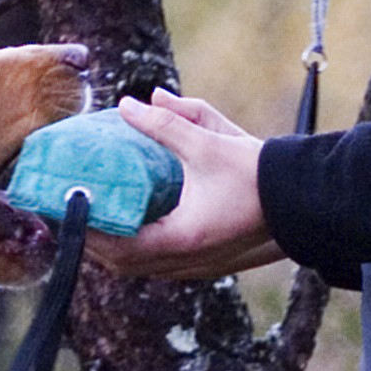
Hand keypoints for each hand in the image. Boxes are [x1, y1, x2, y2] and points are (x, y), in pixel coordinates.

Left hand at [81, 88, 285, 280]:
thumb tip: (132, 103)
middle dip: (91, 241)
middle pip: (121, 264)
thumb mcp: (210, 141)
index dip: (85, 230)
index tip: (62, 208)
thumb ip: (169, 122)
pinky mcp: (207, 264)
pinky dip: (137, 250)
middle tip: (67, 214)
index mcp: (182, 238)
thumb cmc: (260, 173)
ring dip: (113, 248)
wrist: (308, 198)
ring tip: (90, 219)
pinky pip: (159, 265)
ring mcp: (197, 268)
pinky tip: (128, 225)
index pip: (116, 246)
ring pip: (140, 268)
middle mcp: (186, 261)